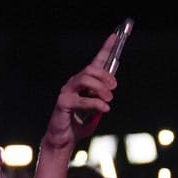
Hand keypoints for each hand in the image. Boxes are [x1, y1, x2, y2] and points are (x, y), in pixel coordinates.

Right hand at [41, 34, 118, 152]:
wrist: (64, 140)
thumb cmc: (78, 124)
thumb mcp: (96, 108)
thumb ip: (102, 97)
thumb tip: (110, 90)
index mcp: (82, 83)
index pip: (95, 62)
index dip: (105, 48)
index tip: (114, 36)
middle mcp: (73, 84)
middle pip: (91, 69)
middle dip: (106, 76)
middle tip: (113, 89)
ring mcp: (66, 92)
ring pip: (86, 79)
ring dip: (101, 88)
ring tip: (108, 100)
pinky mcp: (63, 103)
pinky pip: (82, 99)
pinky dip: (96, 103)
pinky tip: (104, 109)